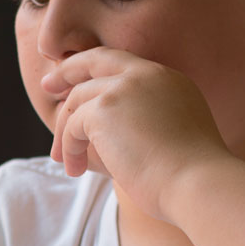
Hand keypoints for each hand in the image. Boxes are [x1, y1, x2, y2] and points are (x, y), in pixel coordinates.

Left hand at [41, 47, 233, 220]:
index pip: (122, 62)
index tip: (75, 77)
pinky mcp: (104, 108)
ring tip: (67, 162)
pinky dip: (69, 148)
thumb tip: (92, 135)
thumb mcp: (170, 139)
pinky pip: (72, 125)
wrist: (197, 184)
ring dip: (66, 133)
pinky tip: (76, 169)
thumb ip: (137, 125)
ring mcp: (124, 87)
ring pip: (77, 101)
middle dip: (66, 71)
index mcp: (168, 80)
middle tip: (47, 86)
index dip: (95, 67)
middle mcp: (146, 75)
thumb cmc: (188, 178)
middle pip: (93, 62)